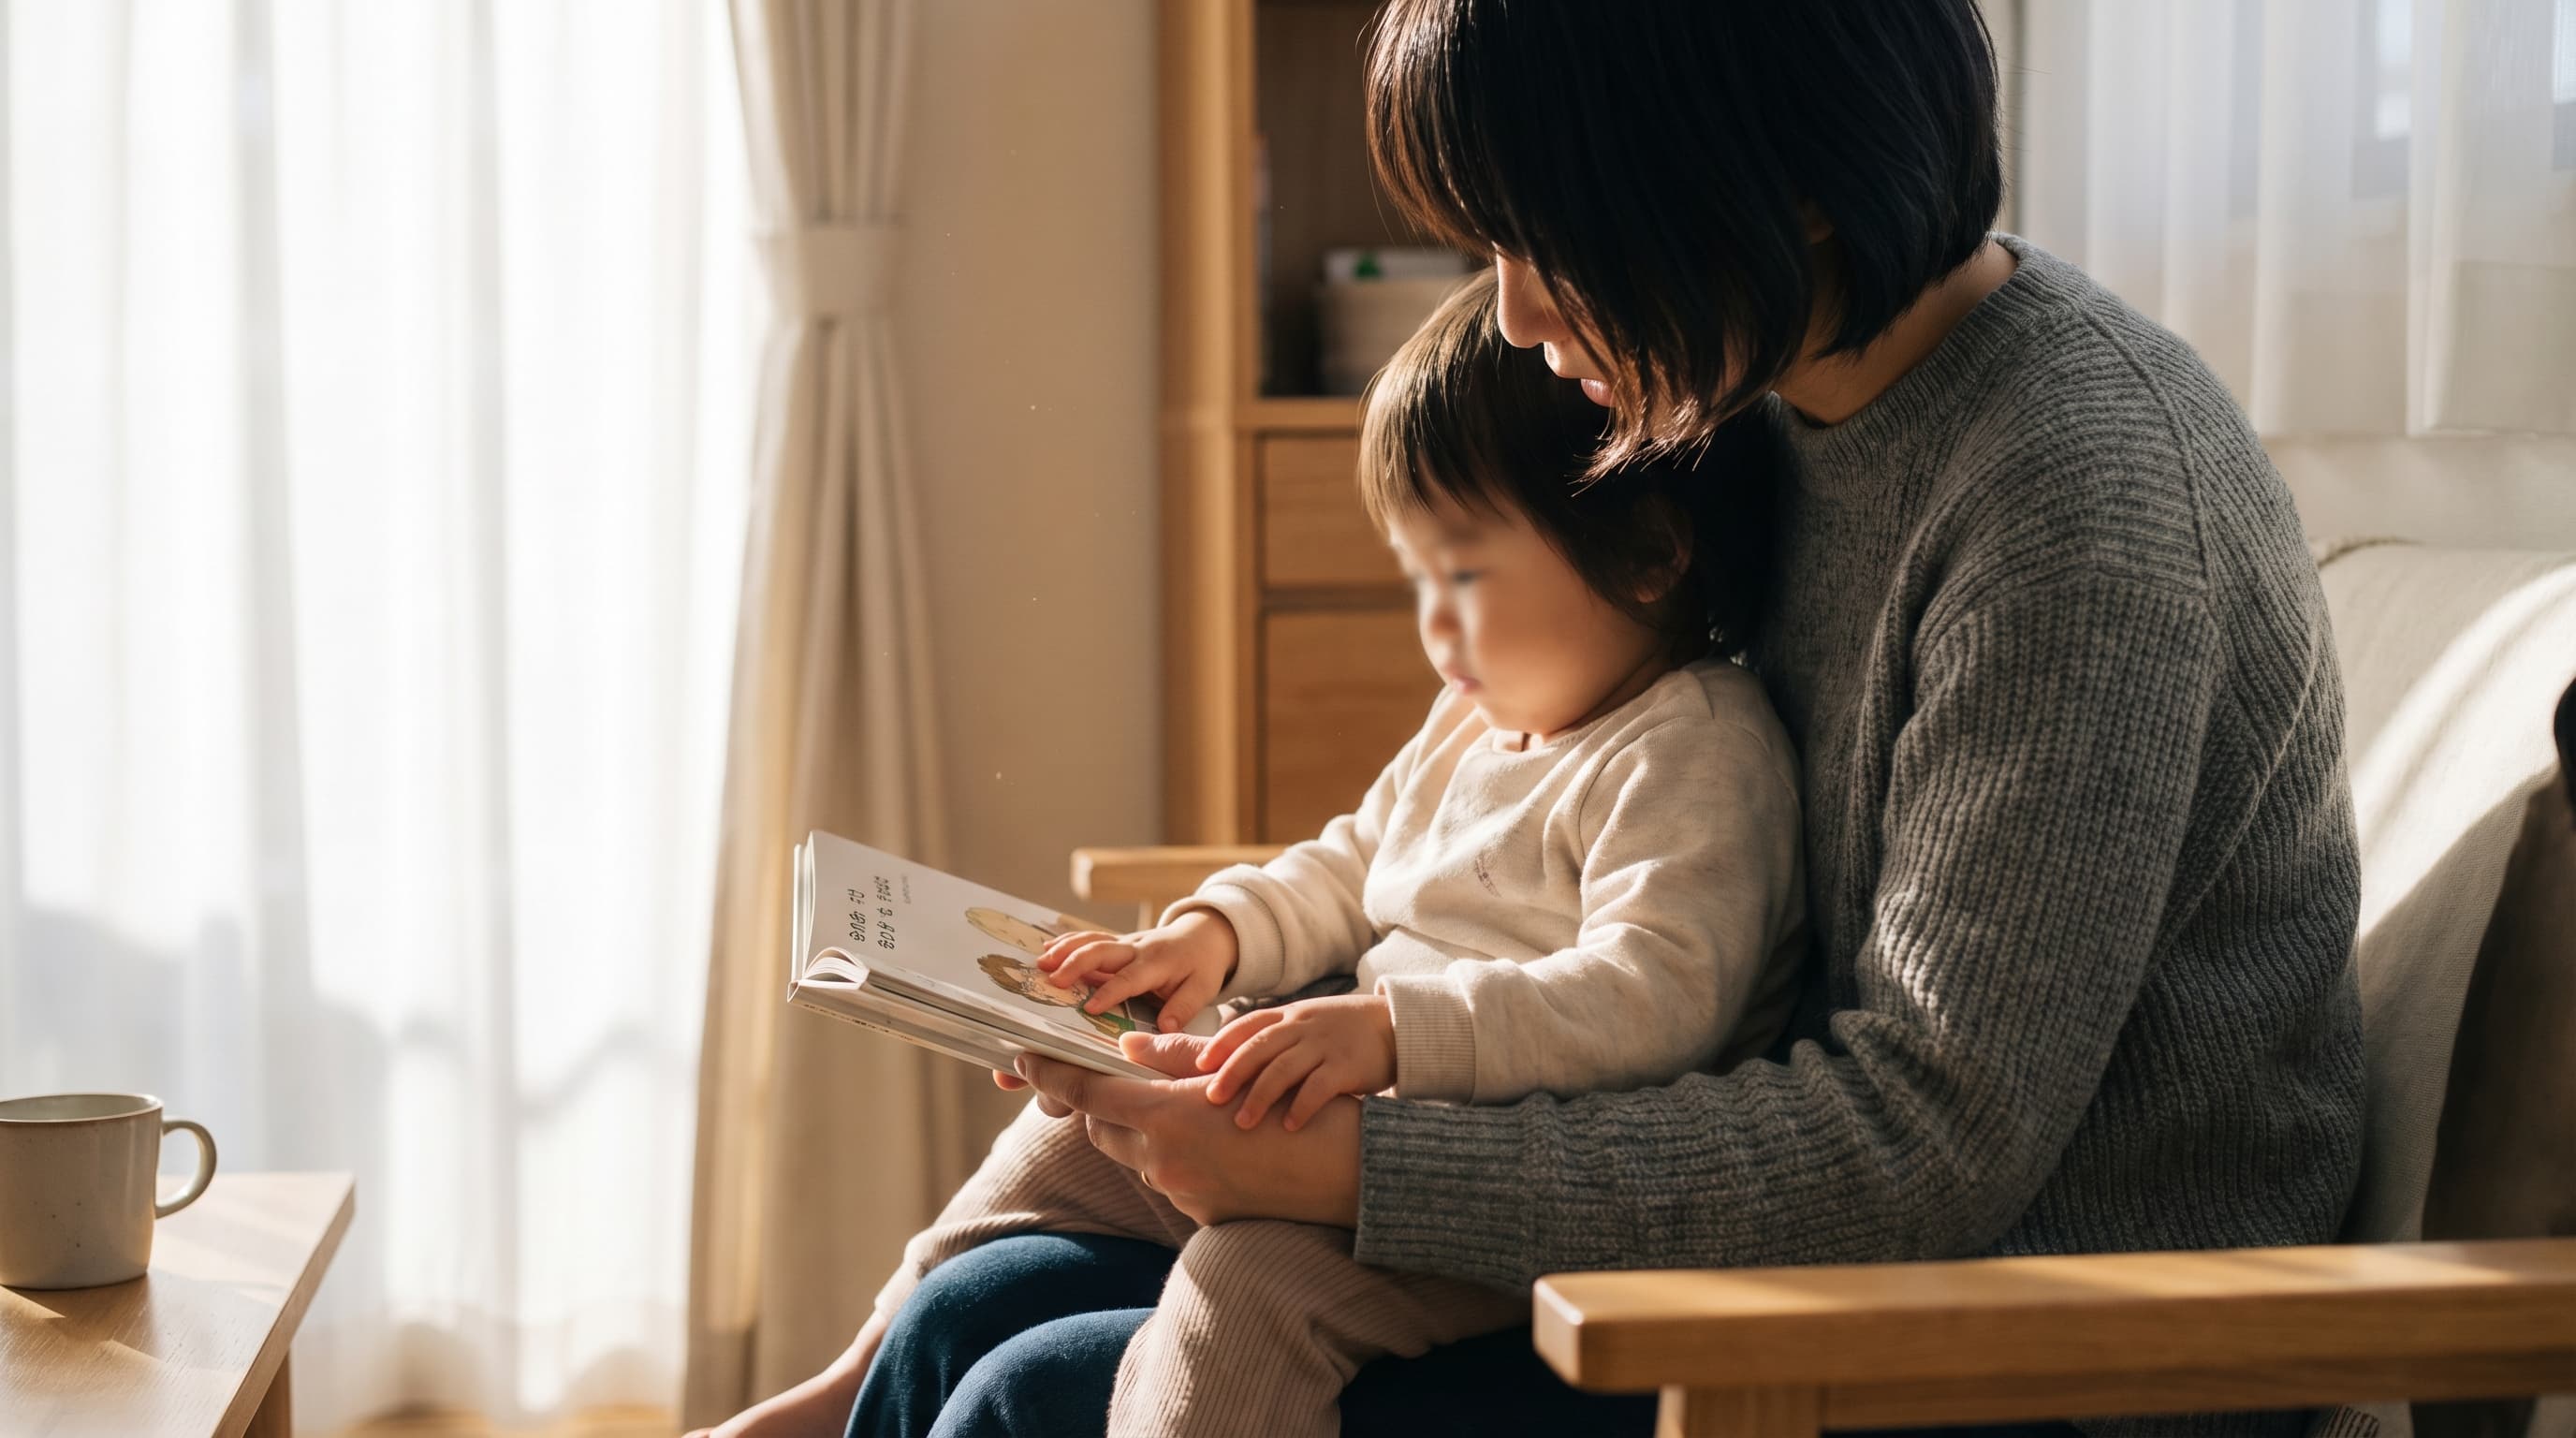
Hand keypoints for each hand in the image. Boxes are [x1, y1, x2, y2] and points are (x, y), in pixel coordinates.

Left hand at [1009, 1034, 1362, 1228]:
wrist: (1348, 1177)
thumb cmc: (1297, 1113)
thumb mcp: (1234, 1075)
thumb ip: (1174, 1061)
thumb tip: (1127, 1048)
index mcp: (1165, 1118)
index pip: (1087, 1094)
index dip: (1051, 1075)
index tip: (1026, 1060)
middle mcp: (1163, 1161)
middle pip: (1102, 1129)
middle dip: (1105, 1106)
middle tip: (1128, 1083)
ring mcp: (1180, 1193)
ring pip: (1137, 1156)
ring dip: (1146, 1134)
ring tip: (1191, 1114)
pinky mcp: (1201, 1216)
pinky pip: (1171, 1180)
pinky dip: (1180, 1159)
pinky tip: (1219, 1147)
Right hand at [1036, 910, 1236, 1032]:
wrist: (1204, 935)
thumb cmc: (1201, 966)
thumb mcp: (1202, 989)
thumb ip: (1184, 1007)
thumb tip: (1166, 1028)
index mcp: (1156, 964)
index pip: (1129, 979)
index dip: (1110, 992)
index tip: (1090, 1008)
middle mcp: (1137, 950)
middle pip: (1101, 952)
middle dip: (1075, 964)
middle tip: (1051, 980)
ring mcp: (1124, 944)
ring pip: (1091, 941)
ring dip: (1064, 950)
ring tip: (1040, 963)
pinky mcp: (1117, 943)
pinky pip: (1090, 939)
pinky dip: (1067, 942)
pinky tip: (1045, 949)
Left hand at [1195, 993, 1394, 1130]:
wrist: (1395, 1026)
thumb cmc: (1343, 1033)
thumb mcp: (1307, 1024)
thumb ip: (1276, 1039)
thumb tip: (1232, 1066)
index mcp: (1290, 1016)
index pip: (1248, 1025)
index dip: (1221, 1044)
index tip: (1198, 1066)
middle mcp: (1303, 1027)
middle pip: (1259, 1047)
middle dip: (1232, 1073)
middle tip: (1209, 1098)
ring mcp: (1325, 1045)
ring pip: (1284, 1068)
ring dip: (1259, 1096)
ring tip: (1241, 1122)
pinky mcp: (1348, 1065)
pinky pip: (1319, 1087)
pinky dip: (1301, 1106)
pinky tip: (1288, 1126)